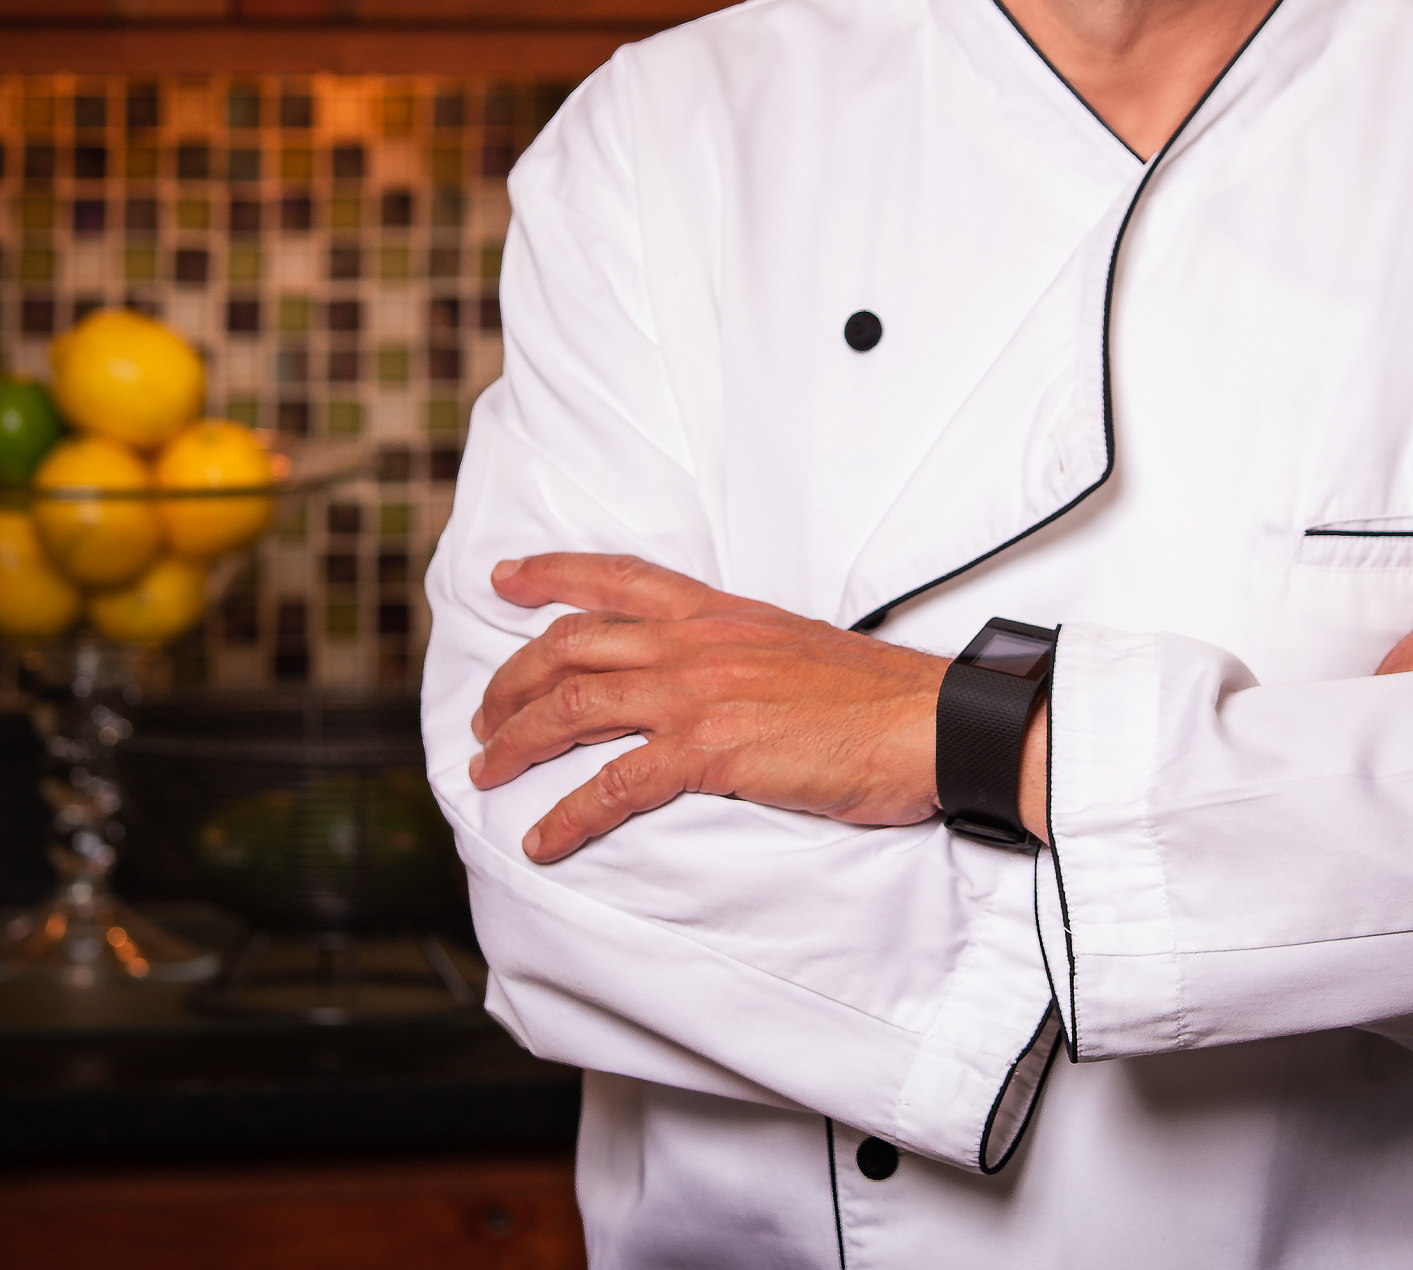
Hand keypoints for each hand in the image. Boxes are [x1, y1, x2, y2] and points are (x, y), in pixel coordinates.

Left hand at [469, 554, 947, 861]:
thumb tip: (712, 674)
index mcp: (719, 612)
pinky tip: (544, 839)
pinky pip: (616, 784)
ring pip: (575, 704)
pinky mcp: (713, 750)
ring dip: (517, 741)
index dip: (552, 573)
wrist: (928, 720)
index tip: (505, 577)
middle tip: (485, 714)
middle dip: (512, 679)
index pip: (619, 577)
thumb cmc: (874, 696)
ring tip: (486, 771)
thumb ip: (739, 650)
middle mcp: (697, 642)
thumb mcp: (793, 646)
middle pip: (572, 644)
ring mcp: (701, 692)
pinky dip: (569, 814)